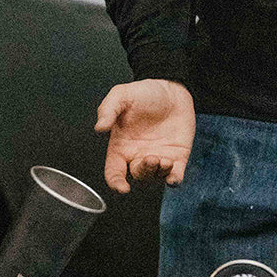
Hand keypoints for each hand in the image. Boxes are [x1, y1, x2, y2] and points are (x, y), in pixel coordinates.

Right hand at [93, 79, 194, 193]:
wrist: (171, 88)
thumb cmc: (143, 93)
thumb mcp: (121, 95)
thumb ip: (108, 110)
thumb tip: (99, 128)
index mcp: (121, 146)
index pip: (114, 172)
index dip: (116, 183)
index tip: (122, 187)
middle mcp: (138, 155)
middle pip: (137, 175)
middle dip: (144, 171)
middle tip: (151, 159)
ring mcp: (158, 157)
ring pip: (156, 177)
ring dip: (160, 173)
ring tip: (165, 159)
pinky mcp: (177, 157)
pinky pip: (175, 175)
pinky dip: (175, 180)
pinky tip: (174, 177)